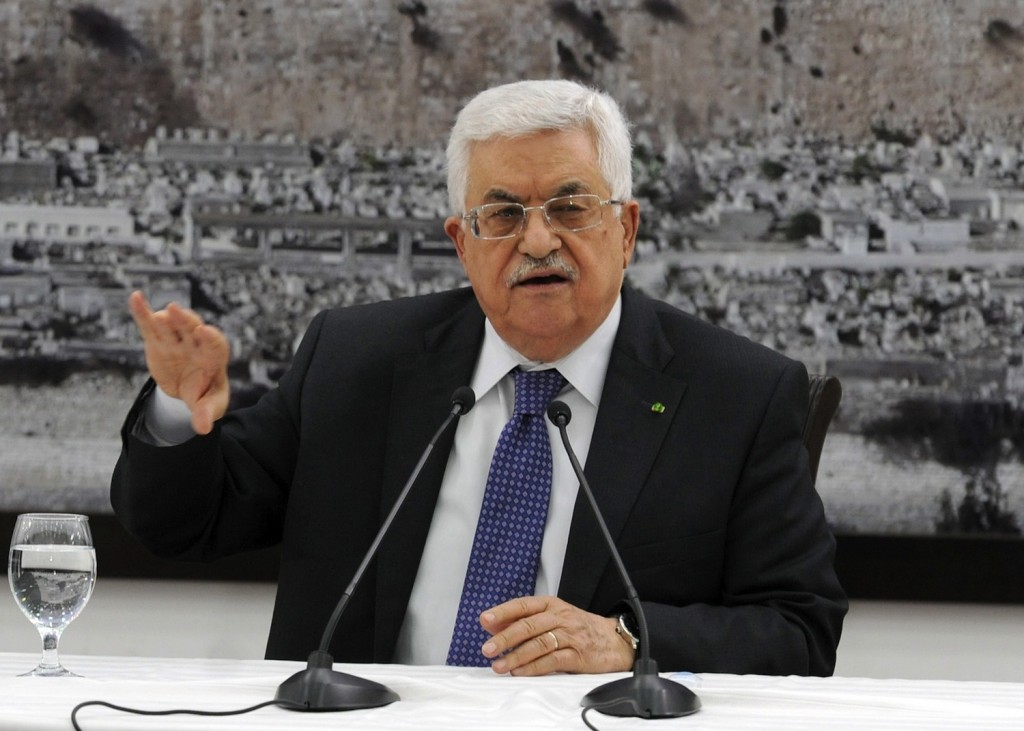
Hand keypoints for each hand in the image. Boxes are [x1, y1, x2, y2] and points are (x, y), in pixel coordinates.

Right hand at [128, 290, 230, 434]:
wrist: (187, 390)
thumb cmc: (204, 395)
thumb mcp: (209, 406)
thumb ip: (206, 414)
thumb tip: (204, 429)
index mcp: (214, 356)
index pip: (215, 343)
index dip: (210, 337)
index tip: (204, 331)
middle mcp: (195, 343)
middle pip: (191, 328)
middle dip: (185, 320)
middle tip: (176, 311)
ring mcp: (176, 340)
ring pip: (170, 324)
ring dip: (165, 317)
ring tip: (157, 315)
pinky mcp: (157, 341)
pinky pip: (149, 325)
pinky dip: (142, 312)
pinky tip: (135, 297)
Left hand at [479, 595, 633, 675]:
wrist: (616, 640)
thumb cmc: (579, 628)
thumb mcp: (553, 617)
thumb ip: (524, 620)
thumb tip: (492, 626)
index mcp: (551, 605)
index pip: (522, 605)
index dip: (503, 612)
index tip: (485, 620)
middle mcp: (559, 617)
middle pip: (528, 625)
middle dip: (505, 638)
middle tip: (488, 649)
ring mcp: (570, 635)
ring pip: (538, 644)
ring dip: (516, 656)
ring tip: (499, 666)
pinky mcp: (578, 655)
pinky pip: (552, 660)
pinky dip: (534, 667)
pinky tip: (520, 672)